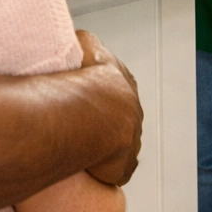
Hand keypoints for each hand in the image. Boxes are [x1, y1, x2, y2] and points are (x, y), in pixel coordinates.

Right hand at [75, 31, 141, 186]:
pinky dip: (106, 171)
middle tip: (78, 124)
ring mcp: (132, 140)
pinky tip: (90, 170)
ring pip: (120, 144)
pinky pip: (116, 170)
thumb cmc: (84, 80)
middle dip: (103, 121)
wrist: (91, 113)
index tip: (86, 98)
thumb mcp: (85, 45)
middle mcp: (133, 112)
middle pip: (120, 117)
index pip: (116, 89)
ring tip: (79, 146)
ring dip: (104, 146)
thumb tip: (79, 41)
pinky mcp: (123, 166)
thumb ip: (85, 43)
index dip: (100, 93)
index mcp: (125, 84)